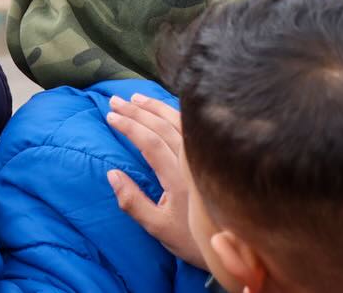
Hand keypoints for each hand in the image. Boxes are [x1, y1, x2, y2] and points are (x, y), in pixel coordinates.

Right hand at [106, 94, 204, 268]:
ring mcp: (202, 158)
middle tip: (114, 101)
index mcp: (178, 179)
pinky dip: (176, 112)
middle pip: (162, 127)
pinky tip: (165, 106)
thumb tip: (112, 174)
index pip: (150, 142)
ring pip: (178, 122)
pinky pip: (193, 126)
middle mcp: (191, 163)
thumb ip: (132, 202)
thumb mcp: (157, 228)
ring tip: (135, 98)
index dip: (129, 126)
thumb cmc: (190, 239)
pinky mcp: (212, 156)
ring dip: (155, 107)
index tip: (111, 116)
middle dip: (136, 112)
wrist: (231, 245)